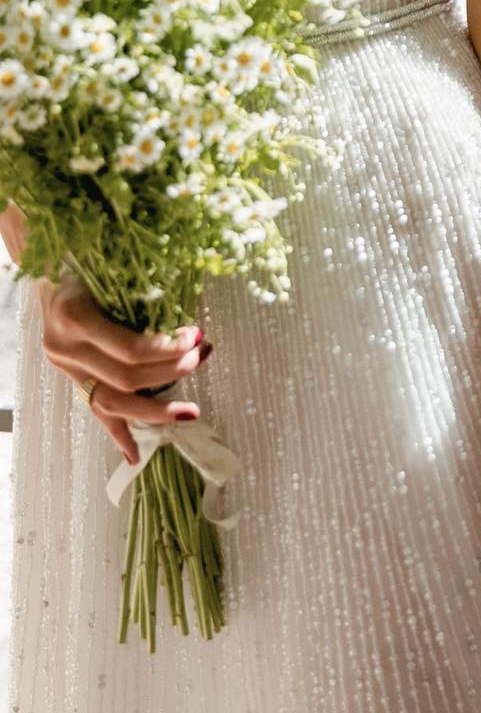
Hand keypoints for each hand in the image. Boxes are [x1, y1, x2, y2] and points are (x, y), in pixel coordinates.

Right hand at [38, 274, 211, 465]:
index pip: (129, 349)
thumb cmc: (85, 256)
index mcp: (75, 317)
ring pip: (112, 402)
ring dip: (155, 409)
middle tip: (204, 356)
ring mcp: (65, 366)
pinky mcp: (70, 376)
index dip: (167, 349)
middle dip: (171, 371)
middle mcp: (66, 347)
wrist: (43, 262)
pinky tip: (135, 456)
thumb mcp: (109, 265)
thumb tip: (192, 312)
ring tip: (191, 412)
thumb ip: (143, 288)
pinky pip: (95, 410)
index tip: (197, 336)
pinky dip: (117, 433)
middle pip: (126, 377)